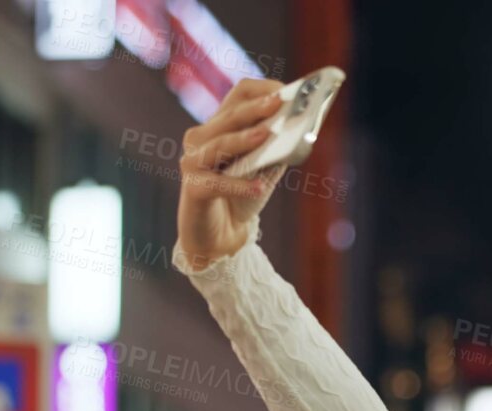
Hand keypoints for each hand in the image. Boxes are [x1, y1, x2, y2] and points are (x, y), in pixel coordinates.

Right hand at [176, 78, 288, 270]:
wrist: (219, 239)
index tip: (286, 91)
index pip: (238, 96)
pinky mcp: (192, 189)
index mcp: (219, 127)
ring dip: (243, 140)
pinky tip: (258, 188)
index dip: (262, 90)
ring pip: (219, 144)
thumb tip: (298, 130)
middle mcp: (201, 139)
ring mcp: (193, 162)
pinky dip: (239, 186)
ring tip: (265, 136)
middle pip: (229, 117)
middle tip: (279, 103)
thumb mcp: (263, 168)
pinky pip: (217, 184)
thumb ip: (276, 149)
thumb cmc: (241, 198)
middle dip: (256, 110)